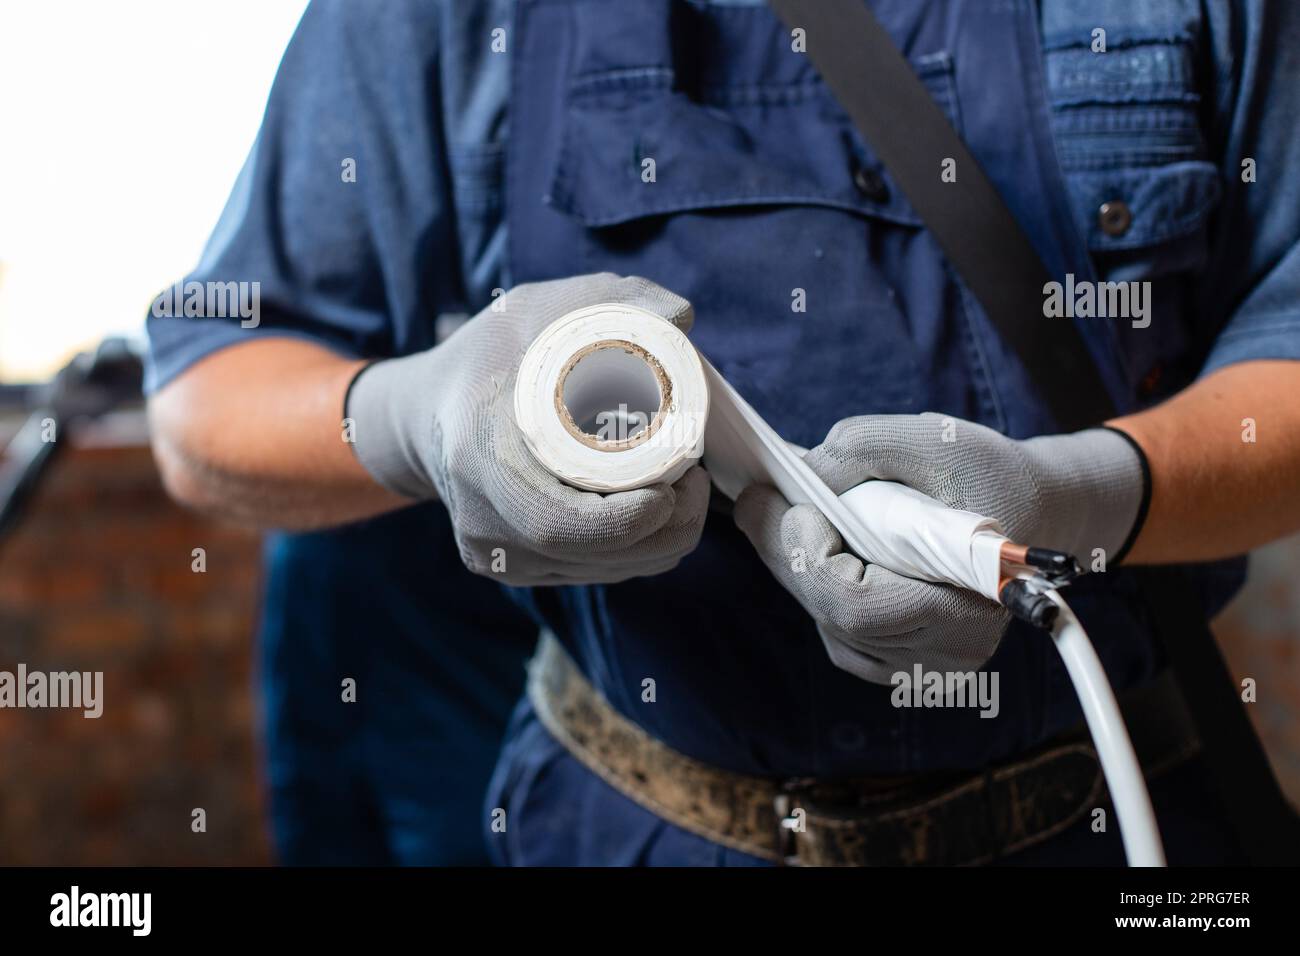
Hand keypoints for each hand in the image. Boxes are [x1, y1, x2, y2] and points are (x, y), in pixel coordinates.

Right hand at [346, 273, 709, 585]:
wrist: (426, 414)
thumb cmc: (488, 357)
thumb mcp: (538, 309)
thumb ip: (610, 299)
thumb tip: (680, 318)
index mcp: (479, 460)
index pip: (558, 522)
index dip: (629, 519)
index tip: (680, 483)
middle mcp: (483, 525)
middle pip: (595, 556)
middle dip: (667, 528)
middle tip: (699, 481)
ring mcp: (497, 556)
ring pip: (605, 572)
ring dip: (661, 541)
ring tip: (684, 490)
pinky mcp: (515, 570)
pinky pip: (594, 575)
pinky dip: (637, 552)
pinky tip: (652, 514)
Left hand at [734, 413, 1143, 682]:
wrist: (1033, 509)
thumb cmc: (990, 474)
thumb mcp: (935, 438)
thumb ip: (865, 447)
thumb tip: (802, 472)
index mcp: (968, 609)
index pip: (860, 608)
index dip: (813, 559)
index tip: (794, 505)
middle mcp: (946, 655)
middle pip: (834, 615)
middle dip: (788, 552)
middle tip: (755, 499)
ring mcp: (924, 666)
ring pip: (830, 623)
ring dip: (799, 568)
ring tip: (781, 513)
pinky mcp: (905, 659)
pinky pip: (839, 631)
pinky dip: (819, 587)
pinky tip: (817, 544)